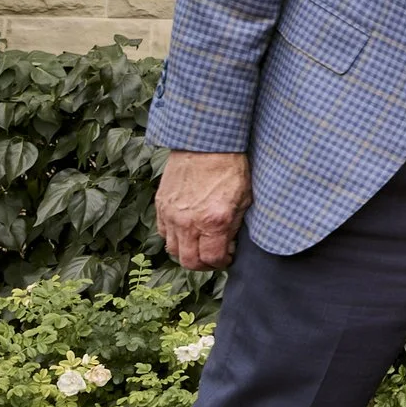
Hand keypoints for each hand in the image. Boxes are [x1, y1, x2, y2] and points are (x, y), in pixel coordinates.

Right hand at [155, 150, 249, 269]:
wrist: (206, 142)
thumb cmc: (230, 167)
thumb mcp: (245, 198)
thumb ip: (235, 226)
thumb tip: (229, 245)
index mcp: (214, 221)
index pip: (213, 259)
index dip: (223, 262)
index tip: (229, 257)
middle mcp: (188, 222)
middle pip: (189, 261)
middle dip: (204, 265)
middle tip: (214, 258)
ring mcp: (171, 215)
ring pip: (172, 250)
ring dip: (187, 252)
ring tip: (200, 245)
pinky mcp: (161, 205)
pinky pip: (162, 233)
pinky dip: (174, 237)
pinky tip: (187, 230)